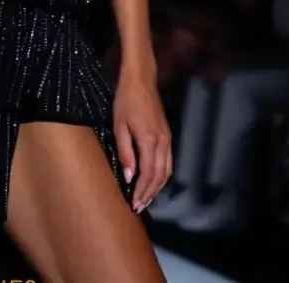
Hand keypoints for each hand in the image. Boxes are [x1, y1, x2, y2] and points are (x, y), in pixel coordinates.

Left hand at [113, 68, 171, 212]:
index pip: (148, 173)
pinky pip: (168, 161)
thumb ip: (125, 151)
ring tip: (146, 198)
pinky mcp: (167, 135)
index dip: (141, 190)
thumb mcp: (119, 125)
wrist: (141, 80)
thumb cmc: (125, 100)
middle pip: (160, 175)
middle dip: (150, 193)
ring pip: (167, 170)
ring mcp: (167, 138)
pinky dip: (162, 175)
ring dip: (157, 187)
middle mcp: (163, 142)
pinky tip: (154, 180)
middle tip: (139, 207)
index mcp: (150, 140)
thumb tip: (129, 176)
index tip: (134, 204)